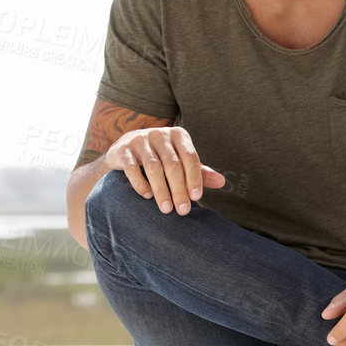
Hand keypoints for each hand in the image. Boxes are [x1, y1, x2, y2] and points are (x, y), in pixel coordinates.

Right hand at [106, 126, 224, 214]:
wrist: (126, 150)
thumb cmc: (162, 158)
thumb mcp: (181, 162)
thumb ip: (200, 172)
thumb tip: (222, 182)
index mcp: (178, 136)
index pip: (190, 157)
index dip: (194, 178)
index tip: (196, 197)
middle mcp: (160, 134)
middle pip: (173, 165)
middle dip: (179, 190)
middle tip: (183, 211)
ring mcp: (140, 140)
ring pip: (153, 167)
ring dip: (161, 190)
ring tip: (167, 209)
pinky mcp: (123, 150)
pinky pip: (132, 168)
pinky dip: (141, 184)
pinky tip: (148, 196)